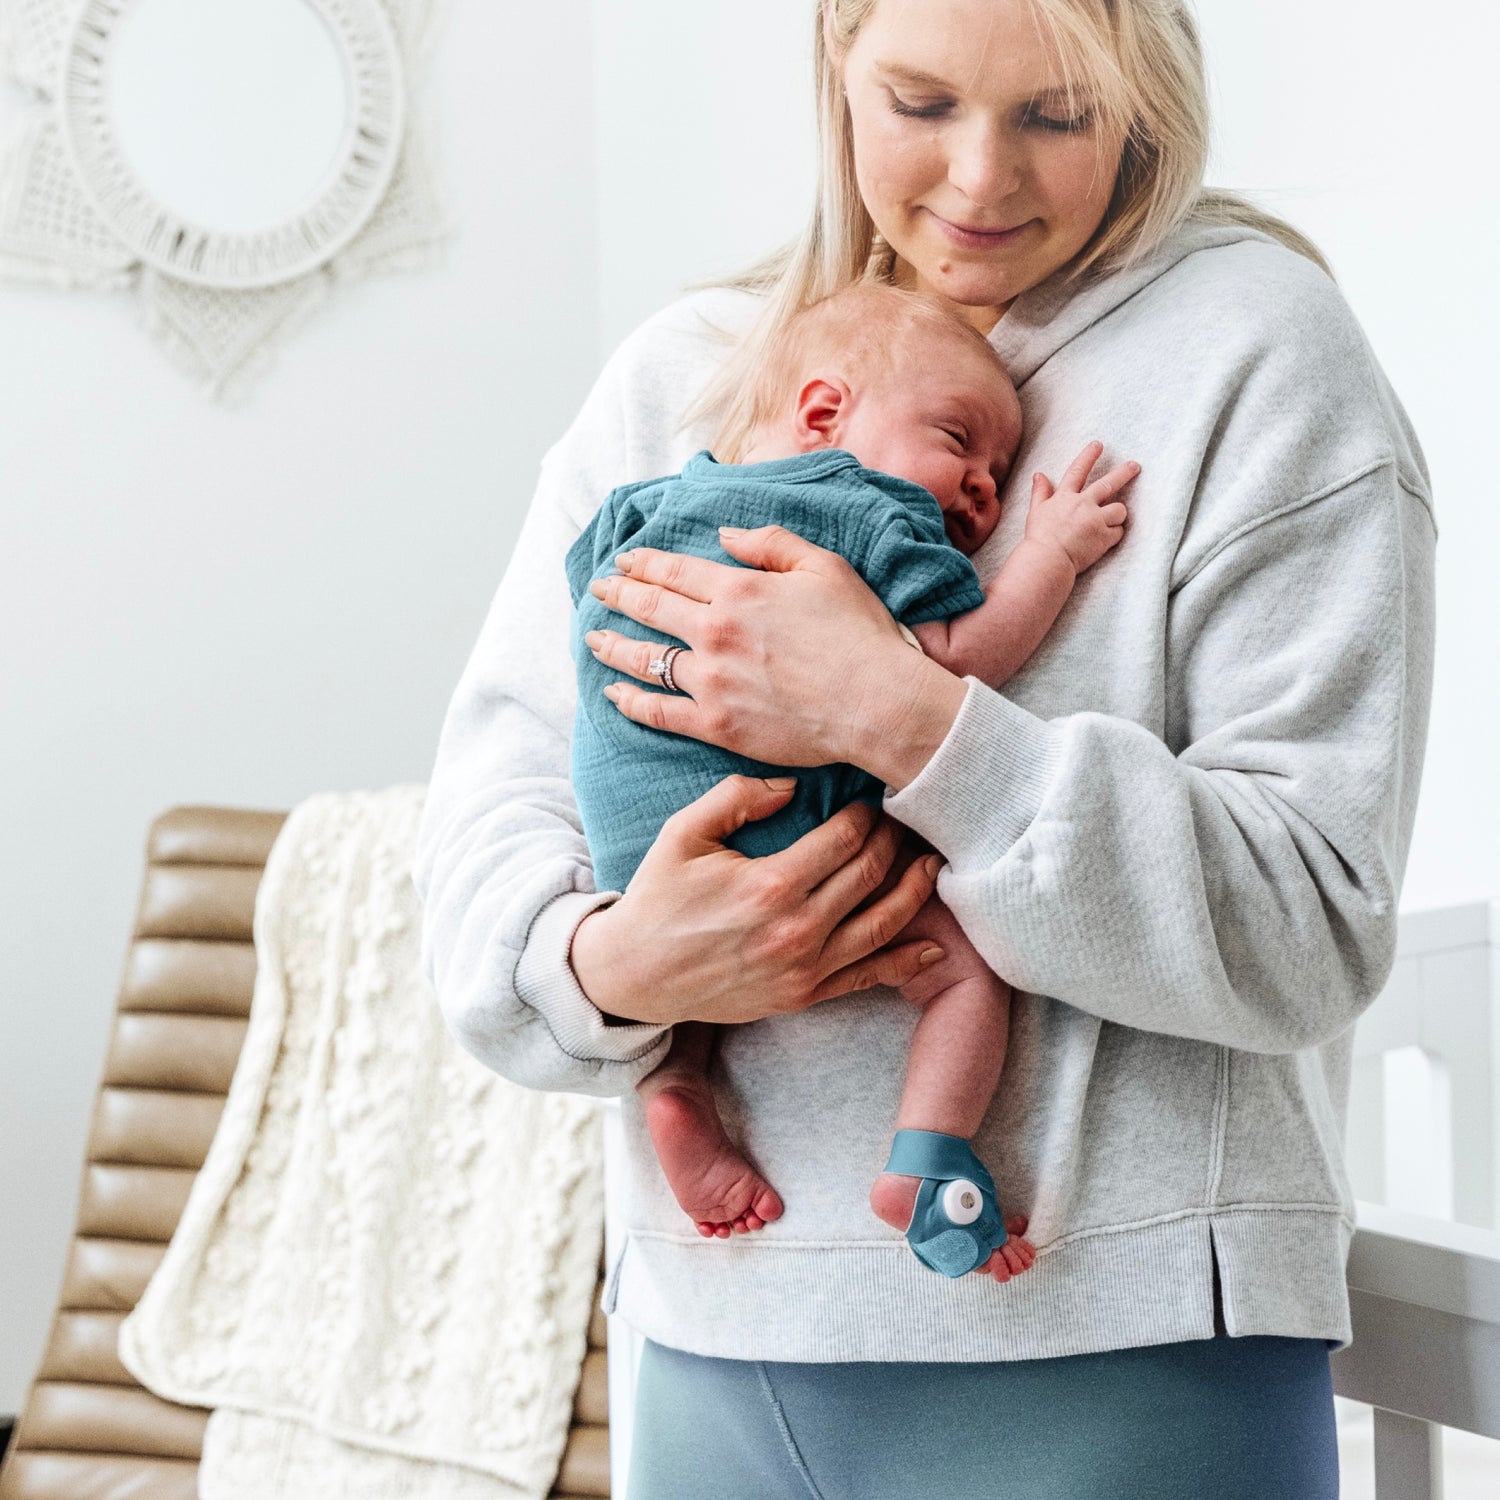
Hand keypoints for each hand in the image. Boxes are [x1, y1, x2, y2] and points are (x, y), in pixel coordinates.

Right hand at [568, 775, 945, 1026]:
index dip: (866, 814)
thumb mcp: (684, 833)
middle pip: (869, 875)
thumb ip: (738, 797)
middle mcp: (796, 929)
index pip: (843, 840)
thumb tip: (793, 786)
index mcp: (770, 884)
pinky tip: (935, 946)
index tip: (872, 799)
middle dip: (894, 842)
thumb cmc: (658, 897)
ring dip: (914, 892)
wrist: (633, 974)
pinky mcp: (802, 997)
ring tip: (932, 865)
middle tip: (903, 821)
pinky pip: (867, 977)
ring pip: (882, 925)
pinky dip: (906, 961)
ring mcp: (803, 969)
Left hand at [583, 525, 967, 787]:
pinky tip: (613, 693)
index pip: (673, 571)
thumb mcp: (823, 567)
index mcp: (737, 590)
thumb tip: (724, 535)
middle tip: (599, 590)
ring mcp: (710, 680)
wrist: (875, 702)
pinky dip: (631, 702)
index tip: (624, 560)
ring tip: (593, 639)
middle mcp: (714, 631)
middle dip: (618, 595)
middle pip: (650, 608)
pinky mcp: (715, 724)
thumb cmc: (859, 633)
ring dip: (613, 646)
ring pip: (645, 659)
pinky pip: (659, 712)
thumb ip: (770, 544)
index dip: (643, 563)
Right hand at [1023, 440, 1137, 573]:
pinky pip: (1118, 532)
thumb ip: (1040, 492)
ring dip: (1117, 514)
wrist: (1047, 560)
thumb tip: (1039, 475)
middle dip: (1124, 473)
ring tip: (1112, 520)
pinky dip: (1114, 535)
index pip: (1078, 470)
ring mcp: (1096, 520)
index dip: (1088, 456)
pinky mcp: (1104, 537)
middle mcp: (1083, 504)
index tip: (1098, 444)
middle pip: (1108, 483)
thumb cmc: (1039, 538)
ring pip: (1119, 509)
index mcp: (1065, 497)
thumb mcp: (1035, 511)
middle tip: (1135, 466)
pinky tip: (1105, 540)